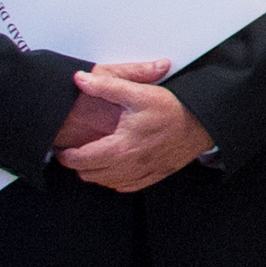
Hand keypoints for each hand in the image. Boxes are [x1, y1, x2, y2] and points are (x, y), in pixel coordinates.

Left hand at [56, 61, 211, 190]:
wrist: (202, 124)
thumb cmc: (173, 110)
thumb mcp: (138, 93)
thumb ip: (106, 86)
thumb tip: (80, 79)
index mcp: (120, 147)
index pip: (80, 161)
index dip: (65, 156)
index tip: (63, 149)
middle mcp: (129, 165)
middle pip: (89, 175)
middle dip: (78, 164)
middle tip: (76, 152)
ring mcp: (141, 173)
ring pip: (106, 182)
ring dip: (96, 172)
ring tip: (94, 157)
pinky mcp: (153, 177)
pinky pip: (124, 187)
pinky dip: (114, 180)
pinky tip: (115, 167)